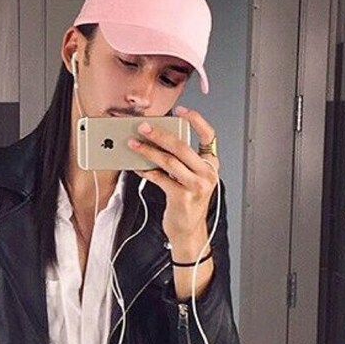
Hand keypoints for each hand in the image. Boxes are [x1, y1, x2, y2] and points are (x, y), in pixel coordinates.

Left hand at [128, 105, 219, 244]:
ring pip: (169, 161)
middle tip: (143, 127)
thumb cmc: (187, 205)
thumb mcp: (191, 179)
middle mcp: (207, 174)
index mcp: (211, 165)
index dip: (196, 120)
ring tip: (133, 144)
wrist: (189, 232)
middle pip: (182, 146)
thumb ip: (181, 162)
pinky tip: (137, 167)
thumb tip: (157, 142)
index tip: (181, 110)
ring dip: (147, 151)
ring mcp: (196, 186)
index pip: (209, 135)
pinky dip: (146, 171)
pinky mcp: (182, 197)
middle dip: (159, 134)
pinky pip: (160, 178)